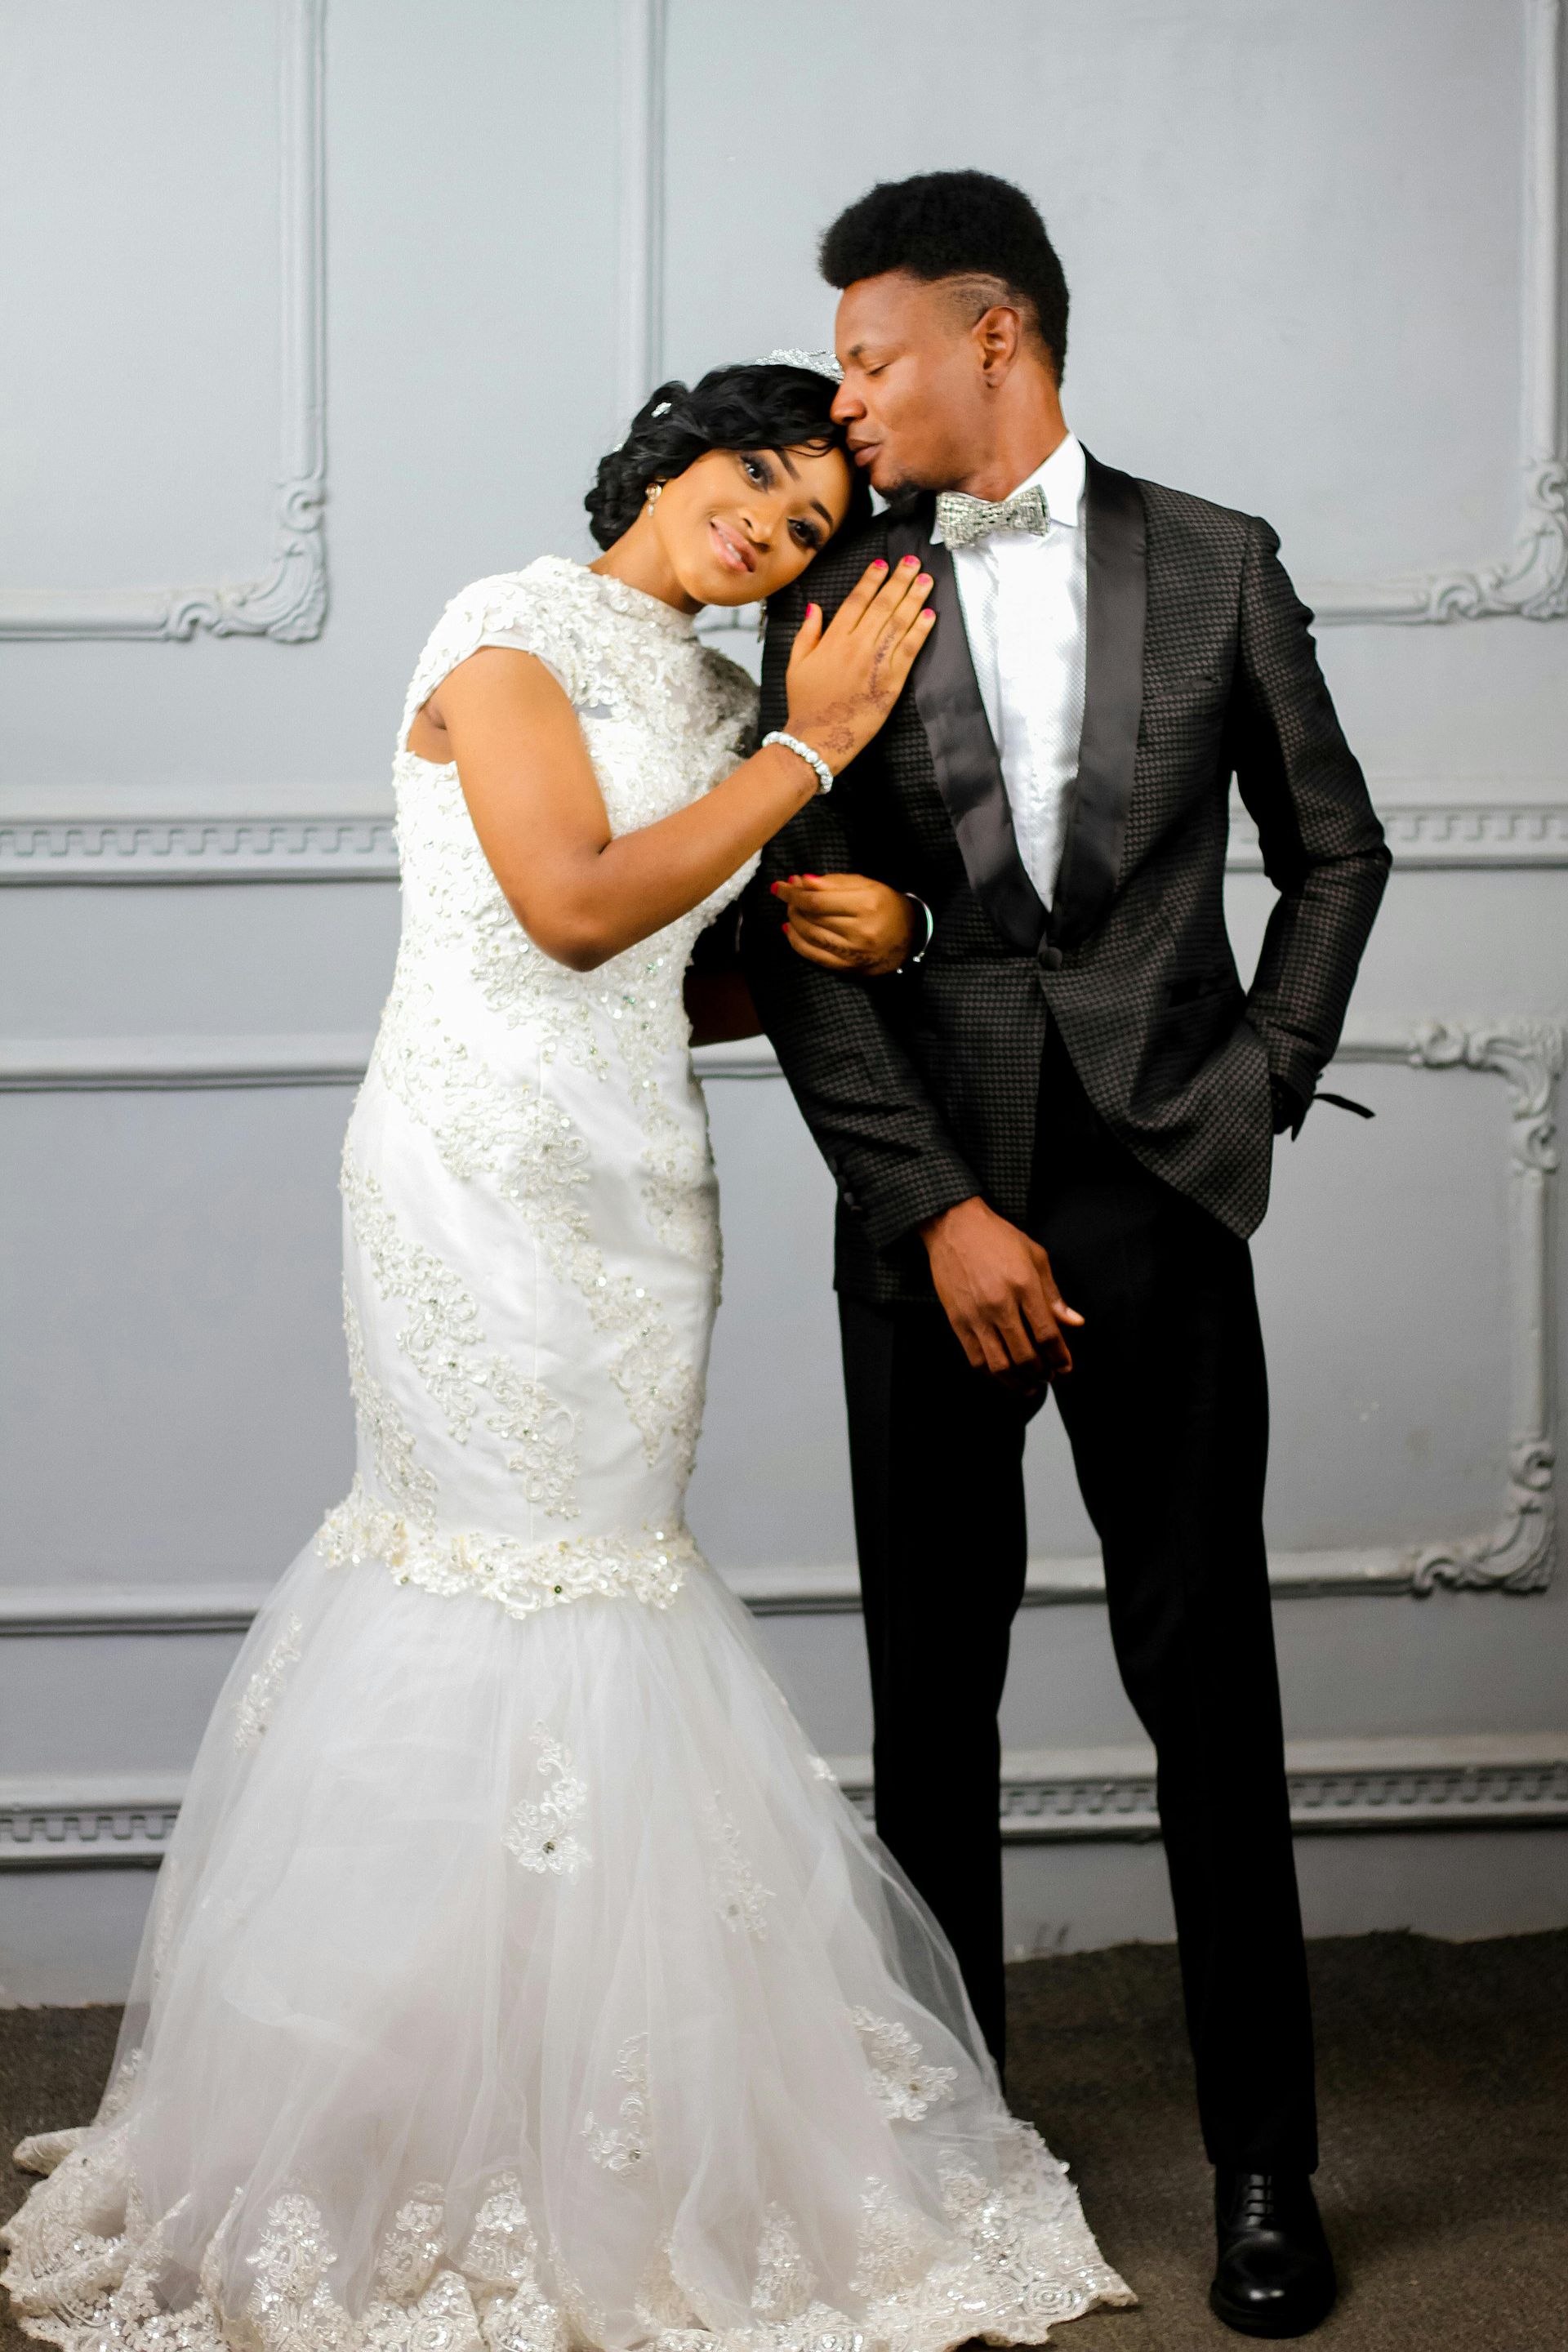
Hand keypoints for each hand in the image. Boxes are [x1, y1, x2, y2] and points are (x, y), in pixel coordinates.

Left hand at [770, 871, 919, 975]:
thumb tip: (800, 881)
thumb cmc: (886, 905)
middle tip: (787, 895)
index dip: (793, 893)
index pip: (817, 900)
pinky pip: (815, 956)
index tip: (779, 886)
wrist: (912, 936)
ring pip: (811, 936)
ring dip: (794, 921)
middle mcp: (861, 930)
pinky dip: (797, 943)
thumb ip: (832, 883)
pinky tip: (790, 930)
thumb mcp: (865, 884)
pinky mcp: (850, 967)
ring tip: (791, 910)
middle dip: (793, 904)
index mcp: (867, 904)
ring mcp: (855, 952)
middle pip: (812, 918)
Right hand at [783, 557, 935, 773]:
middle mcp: (856, 646)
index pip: (856, 601)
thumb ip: (807, 633)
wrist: (818, 739)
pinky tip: (930, 613)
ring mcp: (875, 663)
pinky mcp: (891, 682)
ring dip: (914, 598)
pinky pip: (909, 650)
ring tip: (926, 579)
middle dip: (899, 580)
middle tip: (913, 562)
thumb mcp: (796, 665)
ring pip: (898, 622)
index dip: (871, 580)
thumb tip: (815, 607)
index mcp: (833, 640)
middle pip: (882, 605)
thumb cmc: (805, 704)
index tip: (883, 564)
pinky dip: (920, 630)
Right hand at [919, 1196, 1084, 1387]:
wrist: (954, 1226)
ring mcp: (976, 1315)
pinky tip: (1003, 1374)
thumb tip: (1075, 1322)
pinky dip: (992, 1374)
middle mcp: (1000, 1304)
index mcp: (1024, 1286)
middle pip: (1026, 1356)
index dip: (1060, 1357)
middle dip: (1042, 1373)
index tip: (1065, 1367)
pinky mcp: (957, 1321)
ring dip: (1019, 1382)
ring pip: (999, 1365)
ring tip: (1030, 1385)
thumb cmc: (997, 1238)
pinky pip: (976, 1359)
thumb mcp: (1036, 1256)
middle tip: (1049, 1376)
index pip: (1048, 1335)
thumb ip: (1054, 1294)